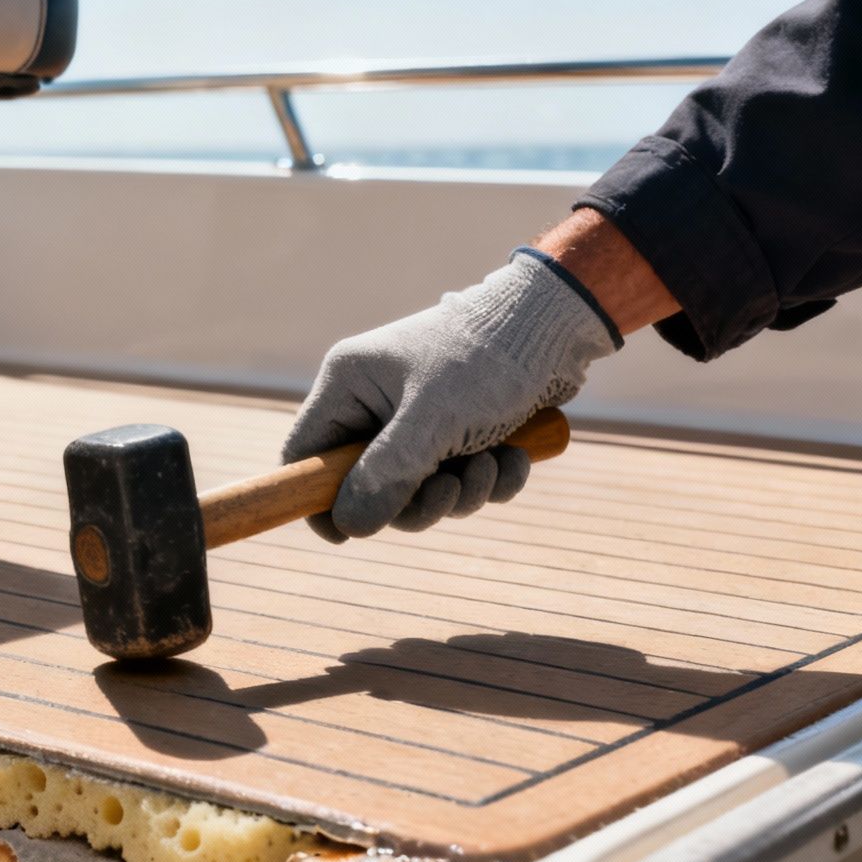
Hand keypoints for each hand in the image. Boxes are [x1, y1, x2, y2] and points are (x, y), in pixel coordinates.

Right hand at [282, 249, 619, 541]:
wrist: (558, 326)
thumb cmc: (486, 358)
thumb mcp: (433, 419)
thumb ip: (385, 474)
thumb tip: (350, 527)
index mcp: (350, 383)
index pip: (304, 453)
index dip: (314, 498)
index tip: (346, 534)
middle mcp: (376, 402)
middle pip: (365, 485)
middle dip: (415, 499)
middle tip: (449, 490)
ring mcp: (417, 419)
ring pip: (417, 490)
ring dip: (460, 492)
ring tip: (491, 464)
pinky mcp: (459, 432)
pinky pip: (458, 481)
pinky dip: (487, 479)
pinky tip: (514, 457)